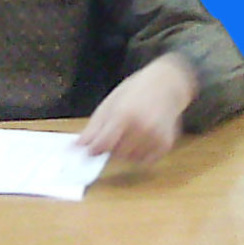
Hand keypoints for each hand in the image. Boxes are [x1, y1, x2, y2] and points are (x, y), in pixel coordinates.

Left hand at [77, 53, 198, 164]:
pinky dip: (141, 154)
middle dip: (111, 148)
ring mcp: (156, 137)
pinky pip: (146, 160)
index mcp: (124, 115)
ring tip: (131, 133)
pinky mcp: (166, 144)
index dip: (94, 150)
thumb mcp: (110, 104)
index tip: (91, 150)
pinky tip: (143, 138)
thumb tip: (77, 147)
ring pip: (130, 159)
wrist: (167, 84)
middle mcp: (142, 128)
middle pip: (116, 154)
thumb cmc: (135, 91)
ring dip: (126, 152)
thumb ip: (93, 128)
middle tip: (117, 132)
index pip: (103, 145)